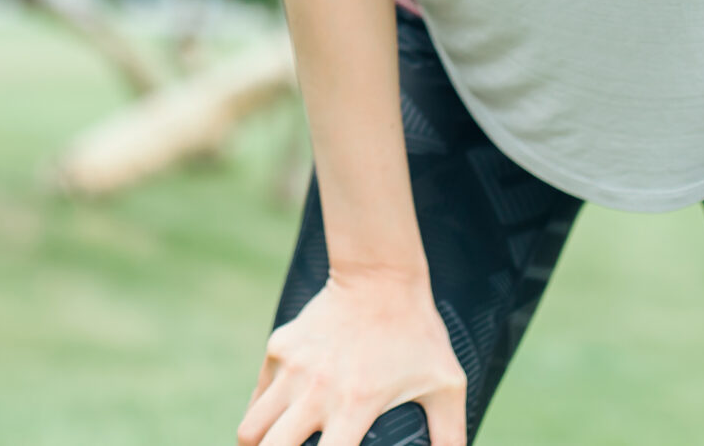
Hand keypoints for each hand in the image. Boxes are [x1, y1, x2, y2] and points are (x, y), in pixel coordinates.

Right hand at [236, 267, 466, 445]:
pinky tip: (276, 424)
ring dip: (259, 445)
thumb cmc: (418, 332)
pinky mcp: (279, 348)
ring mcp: (291, 368)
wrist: (380, 274)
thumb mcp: (446, 386)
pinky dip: (261, 416)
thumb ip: (451, 435)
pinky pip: (258, 396)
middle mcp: (316, 391)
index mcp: (355, 405)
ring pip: (252, 428)